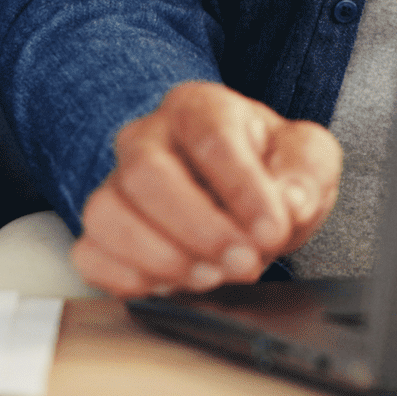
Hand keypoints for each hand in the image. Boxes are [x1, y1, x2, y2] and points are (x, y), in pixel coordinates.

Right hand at [71, 81, 339, 297]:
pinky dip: (126, 279)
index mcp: (199, 108)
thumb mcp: (307, 159)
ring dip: (160, 256)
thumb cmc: (269, 170)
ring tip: (210, 278)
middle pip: (146, 173)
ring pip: (107, 214)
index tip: (272, 231)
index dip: (242, 188)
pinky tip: (169, 287)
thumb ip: (305, 172)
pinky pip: (90, 254)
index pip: (210, 137)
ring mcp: (117, 184)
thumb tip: (289, 203)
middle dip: (198, 228)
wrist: (241, 196)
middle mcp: (147, 138)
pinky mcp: (103, 231)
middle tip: (243, 263)